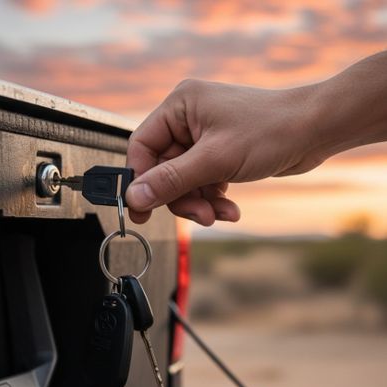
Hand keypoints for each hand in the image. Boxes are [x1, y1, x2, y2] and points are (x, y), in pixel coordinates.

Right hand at [125, 79, 320, 224]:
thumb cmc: (272, 130)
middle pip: (163, 170)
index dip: (139, 181)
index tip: (140, 210)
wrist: (316, 130)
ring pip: (183, 181)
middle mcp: (187, 120)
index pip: (142, 147)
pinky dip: (213, 199)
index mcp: (179, 106)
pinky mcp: (218, 153)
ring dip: (200, 203)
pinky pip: (202, 182)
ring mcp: (203, 138)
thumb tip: (135, 197)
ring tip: (220, 214)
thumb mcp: (215, 159)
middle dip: (181, 198)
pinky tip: (229, 208)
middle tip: (199, 216)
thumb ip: (170, 180)